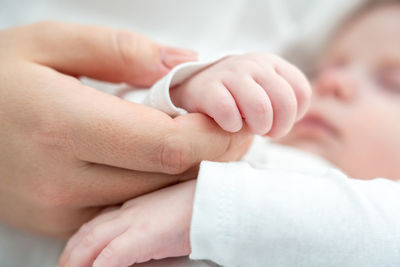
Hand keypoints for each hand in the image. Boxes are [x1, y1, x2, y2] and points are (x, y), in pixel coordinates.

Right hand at [0, 21, 250, 237]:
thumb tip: (182, 62)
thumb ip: (120, 49)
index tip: (233, 120)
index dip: (212, 137)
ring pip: (154, 201)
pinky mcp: (62, 224)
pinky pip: (129, 212)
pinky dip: (158, 191)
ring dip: (189, 175)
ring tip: (202, 144)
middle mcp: (62, 179)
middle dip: (212, 157)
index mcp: (62, 124)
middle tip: (231, 132)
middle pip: (168, 178)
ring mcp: (61, 211)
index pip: (165, 145)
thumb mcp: (49, 43)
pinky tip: (162, 165)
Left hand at [59, 181, 195, 266]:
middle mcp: (131, 210)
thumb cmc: (202, 205)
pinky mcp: (146, 235)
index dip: (83, 236)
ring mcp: (136, 221)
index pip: (100, 219)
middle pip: (90, 229)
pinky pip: (113, 255)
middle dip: (72, 250)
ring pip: (93, 240)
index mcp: (137, 205)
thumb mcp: (170, 214)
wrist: (219, 199)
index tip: (75, 250)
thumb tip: (146, 242)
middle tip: (64, 265)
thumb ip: (152, 224)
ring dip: (78, 259)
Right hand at [171, 53, 311, 136]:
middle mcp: (254, 64)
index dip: (294, 116)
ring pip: (260, 108)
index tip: (277, 122)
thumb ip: (284, 100)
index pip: (301, 93)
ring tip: (247, 128)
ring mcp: (231, 73)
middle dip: (279, 126)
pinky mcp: (208, 88)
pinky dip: (231, 126)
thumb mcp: (264, 89)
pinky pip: (228, 112)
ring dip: (258, 127)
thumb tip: (292, 119)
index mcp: (272, 63)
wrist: (197, 84)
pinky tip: (228, 124)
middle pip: (285, 102)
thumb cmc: (237, 95)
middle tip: (265, 131)